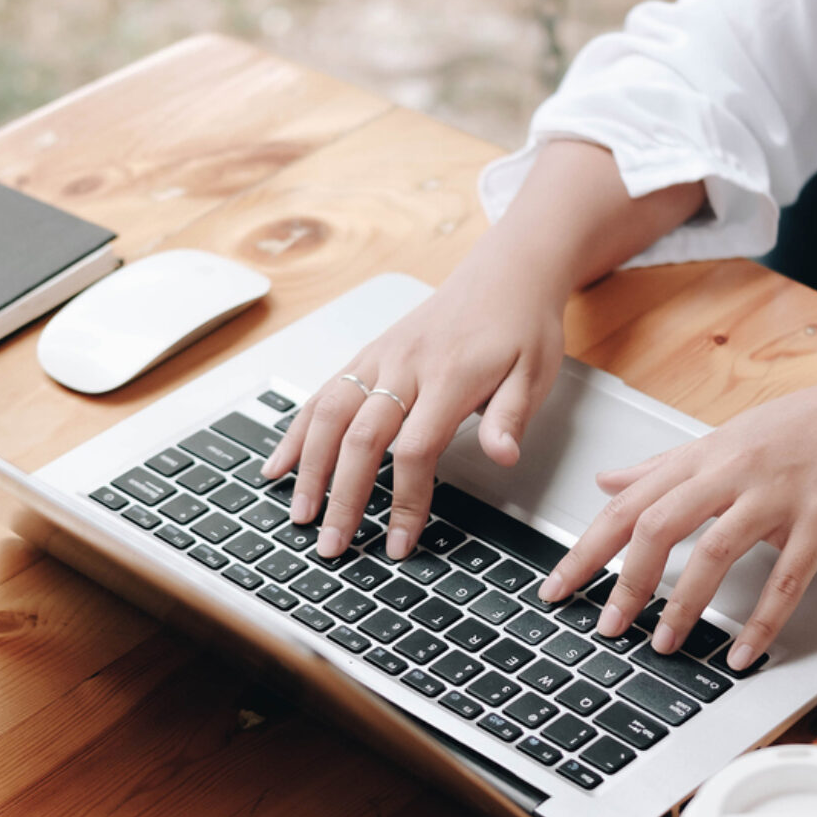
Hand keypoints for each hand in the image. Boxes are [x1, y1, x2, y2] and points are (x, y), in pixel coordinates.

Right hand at [261, 245, 566, 559]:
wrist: (504, 271)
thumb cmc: (520, 324)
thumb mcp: (535, 372)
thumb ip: (511, 417)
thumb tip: (502, 457)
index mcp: (450, 376)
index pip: (416, 449)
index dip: (406, 500)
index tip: (400, 543)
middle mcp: (405, 365)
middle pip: (361, 437)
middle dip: (343, 496)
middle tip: (332, 545)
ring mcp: (381, 357)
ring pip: (331, 414)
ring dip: (309, 467)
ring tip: (299, 513)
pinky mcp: (369, 354)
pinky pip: (325, 392)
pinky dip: (298, 429)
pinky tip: (280, 462)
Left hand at [540, 359, 816, 669]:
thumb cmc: (799, 428)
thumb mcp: (721, 439)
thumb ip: (661, 467)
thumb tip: (606, 480)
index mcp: (701, 457)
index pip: (628, 504)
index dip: (587, 548)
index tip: (558, 585)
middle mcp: (730, 473)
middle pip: (658, 525)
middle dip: (625, 581)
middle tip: (606, 626)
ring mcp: (775, 497)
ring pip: (714, 552)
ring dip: (684, 605)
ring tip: (662, 644)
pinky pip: (785, 580)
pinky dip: (760, 622)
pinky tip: (741, 654)